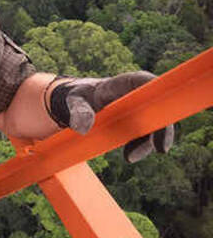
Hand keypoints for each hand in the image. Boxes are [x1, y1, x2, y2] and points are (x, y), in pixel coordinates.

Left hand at [47, 71, 173, 162]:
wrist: (80, 104)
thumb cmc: (79, 96)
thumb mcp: (74, 100)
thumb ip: (78, 110)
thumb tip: (83, 128)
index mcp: (122, 83)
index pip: (145, 81)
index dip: (159, 94)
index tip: (161, 116)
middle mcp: (136, 94)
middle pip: (159, 107)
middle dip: (163, 128)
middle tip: (160, 148)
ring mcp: (140, 110)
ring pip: (155, 125)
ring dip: (148, 143)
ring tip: (129, 156)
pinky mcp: (139, 123)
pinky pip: (147, 135)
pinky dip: (142, 147)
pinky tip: (129, 155)